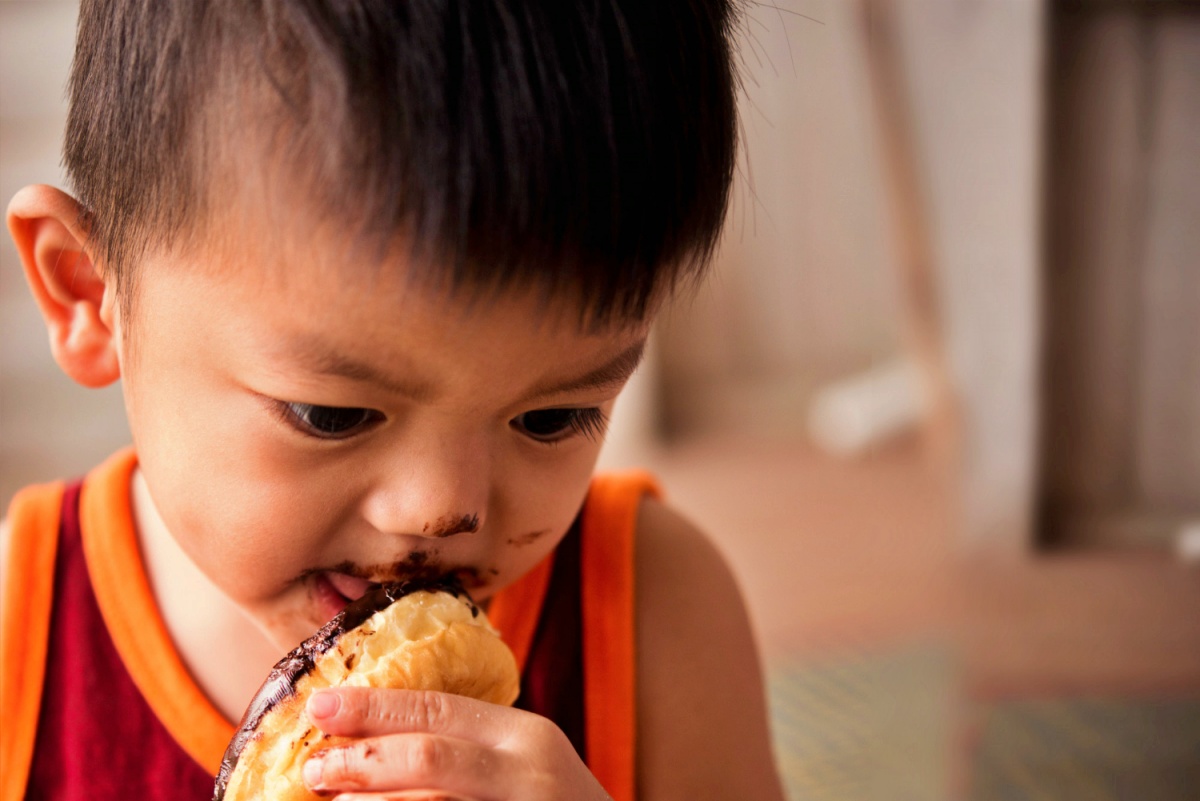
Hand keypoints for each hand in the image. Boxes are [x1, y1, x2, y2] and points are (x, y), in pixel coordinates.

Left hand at [301, 687, 612, 800]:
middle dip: (361, 759)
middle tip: (313, 767)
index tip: (319, 706)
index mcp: (527, 737)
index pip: (439, 708)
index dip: (373, 707)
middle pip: (428, 756)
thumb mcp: (527, 765)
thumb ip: (474, 744)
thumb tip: (376, 736)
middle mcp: (527, 773)